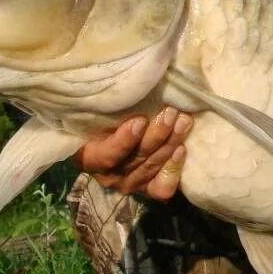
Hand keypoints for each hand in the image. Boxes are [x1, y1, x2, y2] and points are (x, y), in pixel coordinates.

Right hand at [72, 106, 192, 199]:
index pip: (106, 156)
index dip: (124, 141)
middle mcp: (108, 176)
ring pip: (152, 166)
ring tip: (183, 121)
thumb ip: (110, 108)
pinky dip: (173, 168)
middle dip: (157, 134)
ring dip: (170, 142)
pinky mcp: (148, 189)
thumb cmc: (106, 118)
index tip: (140, 120)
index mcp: (89, 157)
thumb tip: (131, 84)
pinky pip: (162, 186)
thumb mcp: (101, 112)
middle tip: (171, 112)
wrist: (114, 137)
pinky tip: (181, 148)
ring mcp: (130, 184)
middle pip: (136, 159)